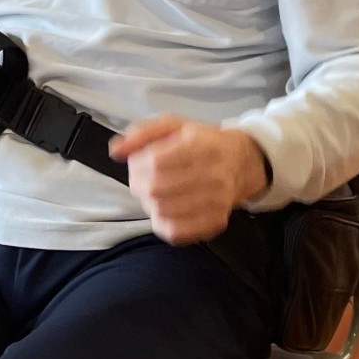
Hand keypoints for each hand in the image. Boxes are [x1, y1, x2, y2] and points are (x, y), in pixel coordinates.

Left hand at [109, 117, 268, 243]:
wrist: (242, 163)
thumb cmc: (202, 142)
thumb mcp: (173, 126)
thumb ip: (141, 133)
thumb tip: (116, 151)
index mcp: (202, 145)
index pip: (155, 163)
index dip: (136, 166)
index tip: (136, 164)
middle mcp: (213, 174)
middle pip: (156, 189)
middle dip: (139, 186)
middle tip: (141, 181)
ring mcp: (217, 201)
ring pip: (163, 211)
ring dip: (149, 204)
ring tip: (154, 194)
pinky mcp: (216, 222)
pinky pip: (177, 232)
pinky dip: (162, 223)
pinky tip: (164, 211)